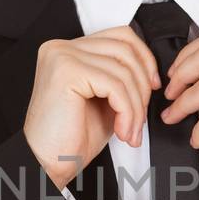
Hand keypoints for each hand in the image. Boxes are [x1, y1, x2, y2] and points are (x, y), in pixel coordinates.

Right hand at [23, 27, 159, 189]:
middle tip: (140, 117)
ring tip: (130, 130)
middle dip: (142, 86)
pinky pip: (116, 86)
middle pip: (125, 49)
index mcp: (68, 50)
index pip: (120, 36)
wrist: (46, 164)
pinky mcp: (67, 73)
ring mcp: (63, 57)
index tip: (152, 86)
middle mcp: (62, 48)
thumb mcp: (103, 100)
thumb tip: (151, 71)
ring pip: (123, 70)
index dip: (144, 59)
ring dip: (136, 106)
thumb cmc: (70, 138)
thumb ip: (121, 79)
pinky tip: (122, 131)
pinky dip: (127, 112)